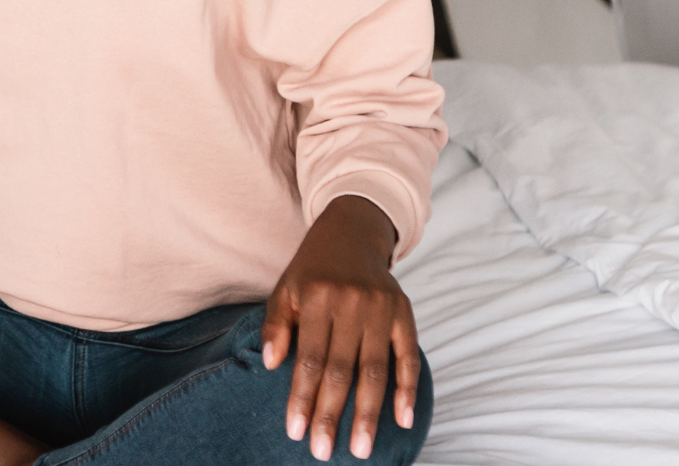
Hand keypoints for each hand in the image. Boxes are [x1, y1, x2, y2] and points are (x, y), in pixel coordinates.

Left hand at [260, 196, 418, 461]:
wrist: (351, 233)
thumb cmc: (311, 270)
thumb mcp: (284, 289)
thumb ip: (276, 325)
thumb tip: (270, 365)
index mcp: (315, 297)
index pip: (308, 359)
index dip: (302, 397)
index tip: (295, 432)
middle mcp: (350, 302)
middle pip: (340, 369)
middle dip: (331, 414)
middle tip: (324, 451)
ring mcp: (380, 308)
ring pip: (375, 370)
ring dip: (369, 413)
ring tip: (362, 447)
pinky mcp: (404, 312)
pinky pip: (407, 356)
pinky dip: (407, 388)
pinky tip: (403, 419)